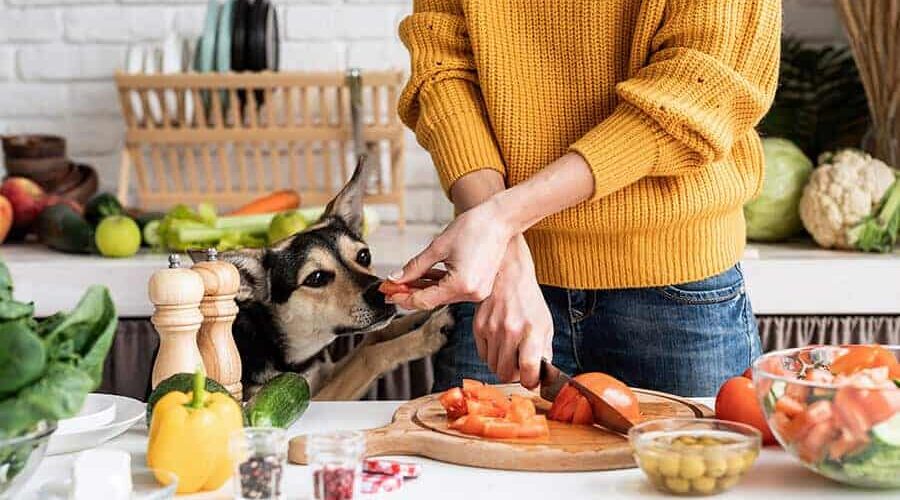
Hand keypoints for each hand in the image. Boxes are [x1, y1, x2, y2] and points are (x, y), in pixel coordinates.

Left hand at [389, 197, 515, 309]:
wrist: (500, 220)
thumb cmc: (473, 227)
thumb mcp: (438, 247)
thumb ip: (415, 267)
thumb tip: (396, 278)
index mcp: (461, 285)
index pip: (424, 300)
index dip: (403, 297)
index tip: (388, 292)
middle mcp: (471, 293)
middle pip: (433, 300)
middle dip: (410, 293)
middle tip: (391, 287)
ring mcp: (478, 291)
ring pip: (442, 296)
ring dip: (424, 289)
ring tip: (405, 281)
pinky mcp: (480, 286)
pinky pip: (453, 289)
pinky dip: (439, 284)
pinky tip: (424, 278)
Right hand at [473, 235, 552, 387]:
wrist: (508, 275)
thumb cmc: (528, 300)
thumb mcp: (545, 324)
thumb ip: (544, 351)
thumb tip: (541, 375)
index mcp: (531, 331)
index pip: (529, 370)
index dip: (531, 382)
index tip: (532, 380)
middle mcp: (510, 331)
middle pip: (506, 374)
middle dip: (514, 376)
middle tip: (520, 367)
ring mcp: (491, 329)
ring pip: (493, 367)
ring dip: (502, 365)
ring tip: (510, 352)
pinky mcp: (478, 327)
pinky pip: (483, 355)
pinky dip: (491, 354)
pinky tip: (499, 342)